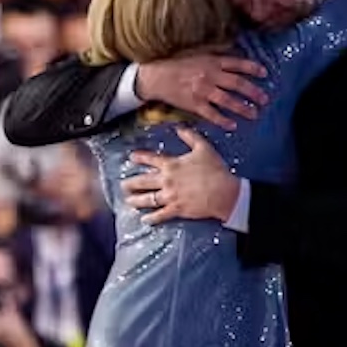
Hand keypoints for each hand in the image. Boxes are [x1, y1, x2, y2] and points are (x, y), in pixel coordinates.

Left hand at [124, 130, 240, 224]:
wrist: (223, 192)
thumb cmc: (215, 170)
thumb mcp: (204, 148)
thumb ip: (190, 136)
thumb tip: (179, 127)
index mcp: (172, 165)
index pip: (151, 159)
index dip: (140, 157)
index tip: (131, 158)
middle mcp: (167, 180)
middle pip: (143, 181)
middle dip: (131, 183)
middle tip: (123, 185)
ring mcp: (170, 196)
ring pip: (147, 199)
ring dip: (136, 200)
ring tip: (128, 201)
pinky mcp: (176, 209)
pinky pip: (160, 215)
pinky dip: (151, 218)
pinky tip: (144, 219)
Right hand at [132, 53, 267, 129]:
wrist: (155, 76)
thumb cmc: (175, 64)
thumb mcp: (197, 53)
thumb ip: (215, 55)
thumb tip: (232, 56)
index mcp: (212, 61)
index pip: (238, 64)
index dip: (253, 68)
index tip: (265, 73)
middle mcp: (210, 75)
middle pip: (238, 84)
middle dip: (254, 92)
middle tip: (265, 99)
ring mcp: (203, 91)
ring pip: (228, 100)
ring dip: (243, 108)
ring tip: (254, 114)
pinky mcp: (194, 104)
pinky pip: (212, 114)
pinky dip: (223, 120)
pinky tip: (233, 125)